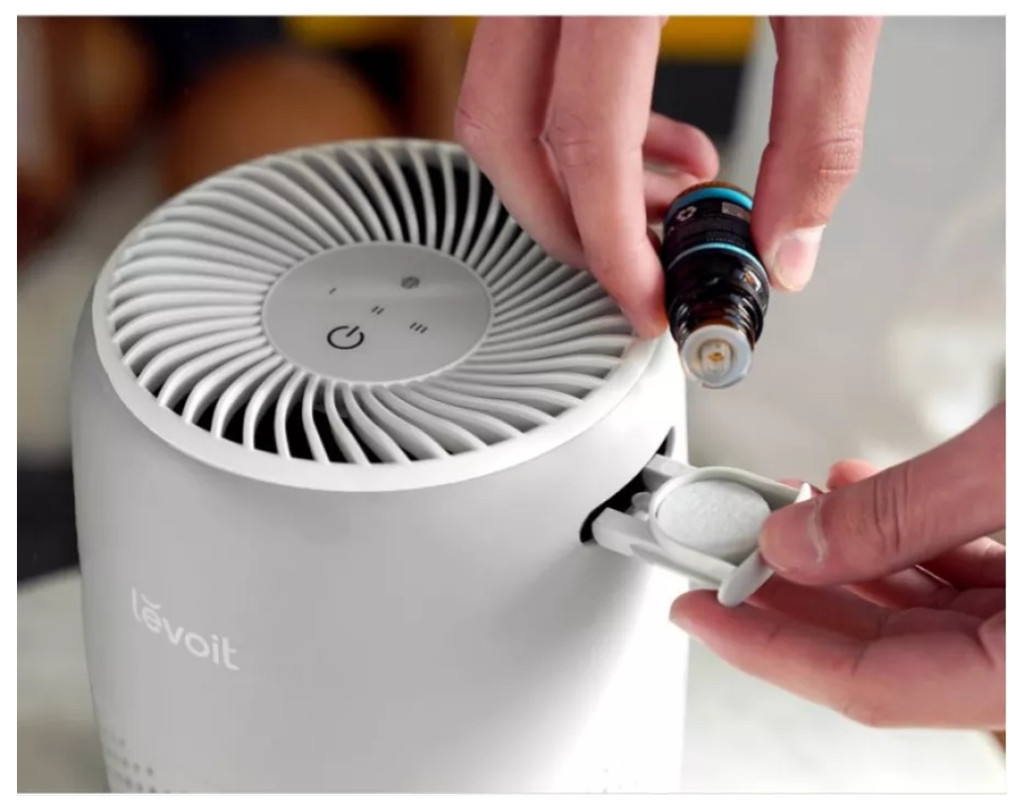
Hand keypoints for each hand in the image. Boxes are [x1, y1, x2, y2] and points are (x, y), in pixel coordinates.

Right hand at [455, 17, 882, 336]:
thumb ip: (818, 128)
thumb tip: (786, 237)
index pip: (582, 141)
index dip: (609, 244)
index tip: (645, 296)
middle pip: (504, 133)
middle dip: (566, 227)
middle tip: (633, 269)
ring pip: (500, 103)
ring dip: (572, 183)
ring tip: (665, 205)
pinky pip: (530, 65)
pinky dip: (585, 127)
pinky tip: (664, 143)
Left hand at [671, 403, 1004, 728]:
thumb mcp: (1007, 470)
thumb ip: (900, 514)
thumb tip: (795, 542)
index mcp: (1021, 668)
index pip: (866, 685)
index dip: (765, 648)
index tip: (698, 612)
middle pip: (879, 645)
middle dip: (788, 592)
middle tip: (719, 558)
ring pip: (912, 606)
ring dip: (838, 553)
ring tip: (779, 513)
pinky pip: (953, 570)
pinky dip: (896, 533)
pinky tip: (852, 493)